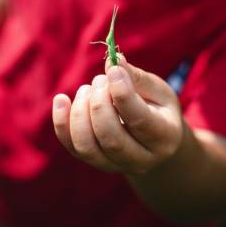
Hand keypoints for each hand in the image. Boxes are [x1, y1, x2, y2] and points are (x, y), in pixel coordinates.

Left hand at [52, 57, 184, 174]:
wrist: (154, 142)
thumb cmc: (157, 108)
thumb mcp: (157, 90)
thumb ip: (137, 77)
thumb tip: (114, 61)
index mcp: (164, 137)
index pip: (140, 121)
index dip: (122, 94)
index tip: (112, 70)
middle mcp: (141, 159)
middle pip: (111, 138)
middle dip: (99, 103)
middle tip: (100, 80)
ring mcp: (115, 165)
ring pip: (87, 146)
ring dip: (80, 111)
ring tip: (87, 89)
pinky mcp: (94, 161)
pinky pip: (72, 147)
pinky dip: (61, 122)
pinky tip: (61, 99)